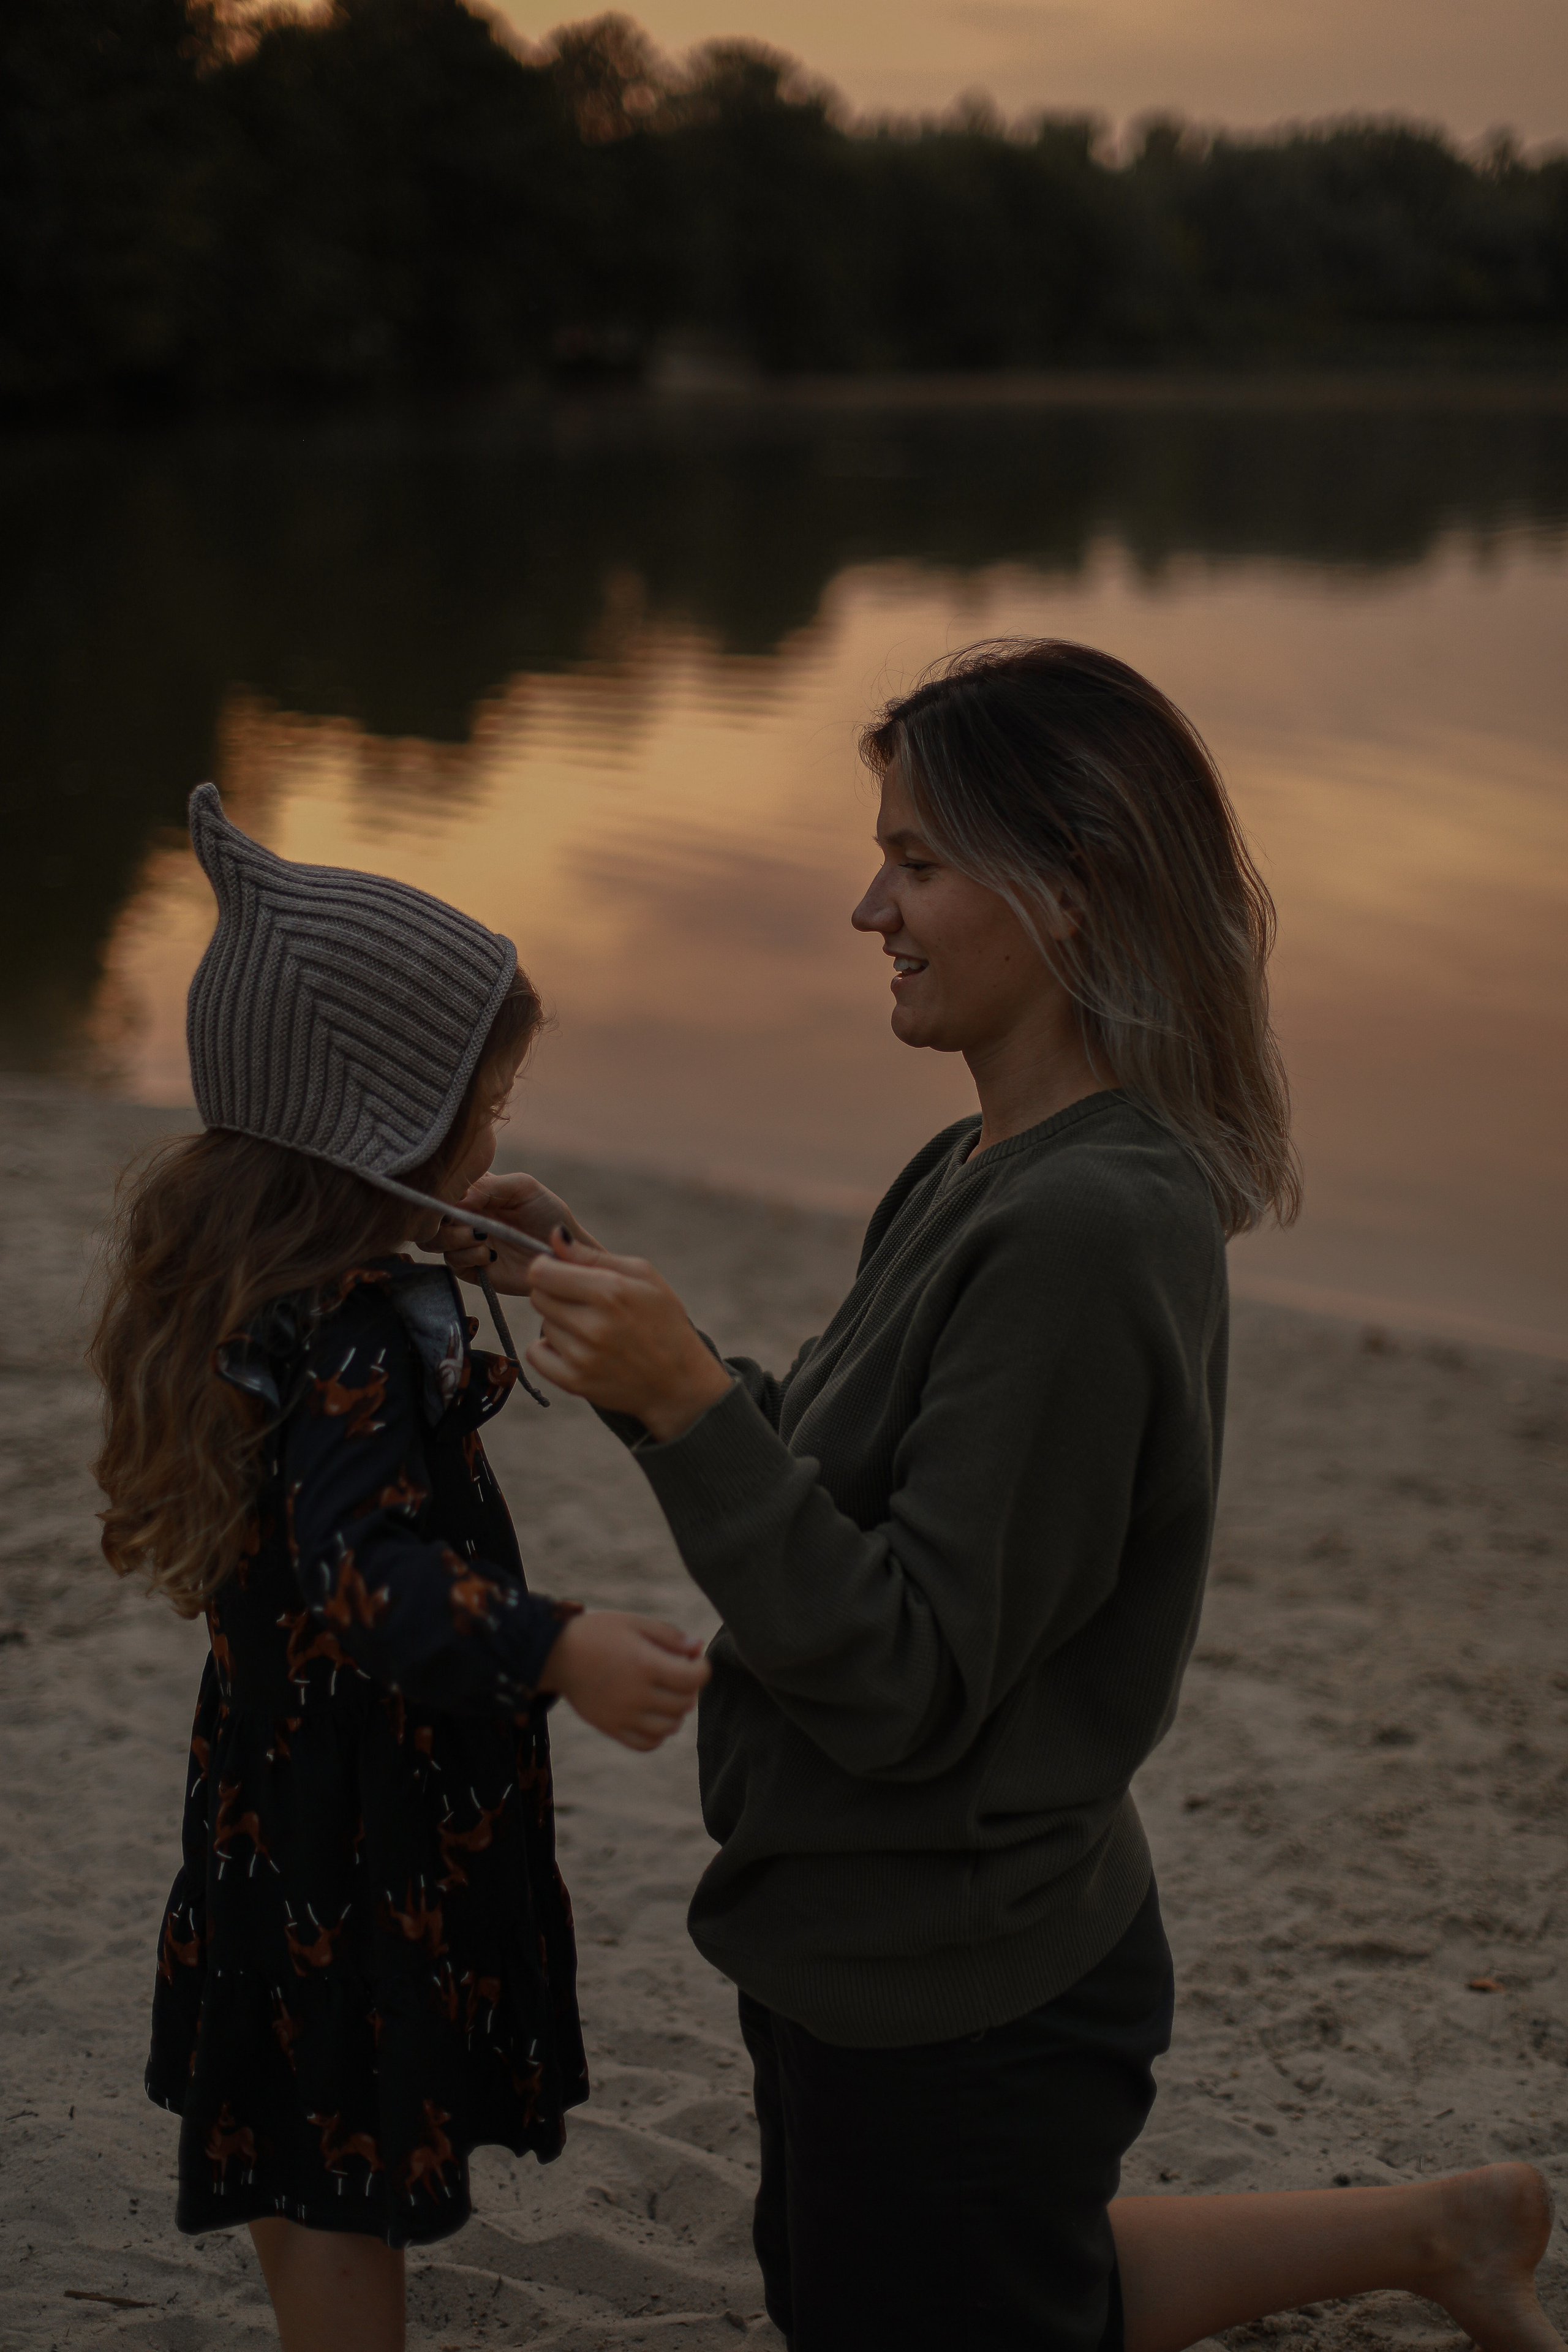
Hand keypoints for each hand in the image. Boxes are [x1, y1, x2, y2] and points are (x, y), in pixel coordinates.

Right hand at [439, 1171, 601, 1296]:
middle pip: (427, 1216)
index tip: (456, 1195)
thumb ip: (489, 1186)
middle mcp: (463, 1216)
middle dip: (439, 1217)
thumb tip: (457, 1199)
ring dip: (453, 1237)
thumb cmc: (548, 1214)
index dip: (440, 1191)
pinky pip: (452, 1262)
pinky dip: (468, 1256)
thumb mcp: (523, 1188)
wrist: (564, 1251)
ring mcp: (465, 1243)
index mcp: (473, 1192)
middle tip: (462, 1218)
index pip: (439, 1188)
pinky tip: (490, 1255)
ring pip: (433, 1240)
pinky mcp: (471, 1269)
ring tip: (481, 1236)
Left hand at [525, 1234, 733, 1441]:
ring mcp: (583, 1357)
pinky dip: (549, 1350)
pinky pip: (536, 1354)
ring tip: (591, 1330)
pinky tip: (574, 1348)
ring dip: (559, 1323)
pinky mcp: (575, 1382)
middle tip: (582, 1303)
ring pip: (542, 1324)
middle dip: (555, 1294)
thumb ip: (593, 1256)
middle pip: (538, 1297)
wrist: (679, 1381)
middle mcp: (594, 1325)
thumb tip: (554, 1236)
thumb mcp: (642, 1276)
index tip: (559, 1272)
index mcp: (610, 1291)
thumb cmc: (663, 1320)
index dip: (545, 1268)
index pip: (541, 1272)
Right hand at [537, 1611, 708, 1750]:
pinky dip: (659, 1733)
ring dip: (676, 1712)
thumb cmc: (599, 1634)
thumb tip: (698, 1647)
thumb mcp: (635, 1624)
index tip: (694, 1660)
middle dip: (689, 1688)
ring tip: (666, 1694)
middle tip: (679, 1673)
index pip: (693, 1678)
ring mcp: (623, 1716)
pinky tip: (654, 1715)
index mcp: (644, 1664)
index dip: (702, 1668)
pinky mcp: (612, 1728)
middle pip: (684, 1703)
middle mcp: (636, 1695)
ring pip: (669, 1727)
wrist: (557, 1655)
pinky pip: (647, 1743)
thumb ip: (670, 1636)